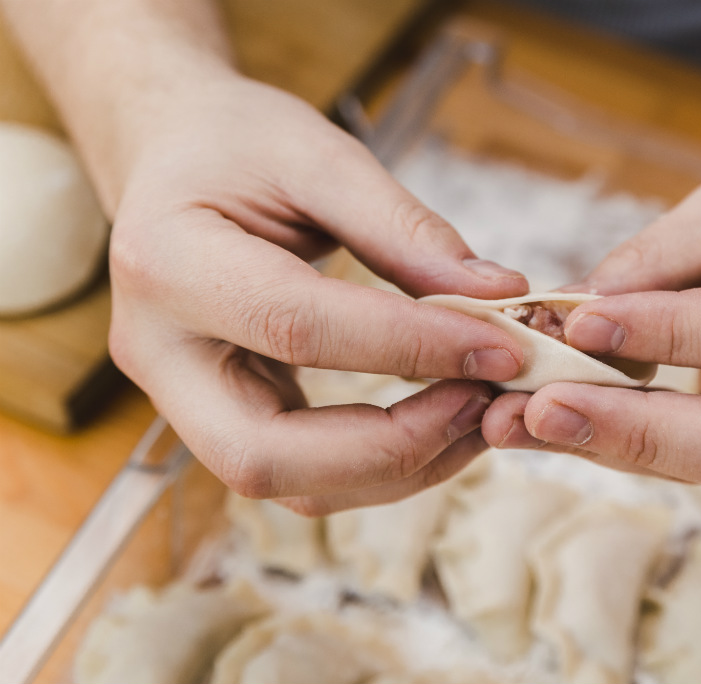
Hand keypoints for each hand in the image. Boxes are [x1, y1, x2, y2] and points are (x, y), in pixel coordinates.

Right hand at [108, 76, 528, 512]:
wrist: (174, 160)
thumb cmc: (238, 145)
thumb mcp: (319, 156)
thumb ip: (404, 229)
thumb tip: (499, 298)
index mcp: (167, 262)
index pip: (297, 326)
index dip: (410, 345)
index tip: (502, 344)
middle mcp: (157, 353)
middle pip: (263, 455)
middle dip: (393, 446)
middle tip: (484, 401)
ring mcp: (180, 401)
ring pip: (288, 485)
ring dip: (399, 467)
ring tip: (479, 409)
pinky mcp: (219, 420)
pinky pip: (302, 474)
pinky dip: (382, 463)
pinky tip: (441, 418)